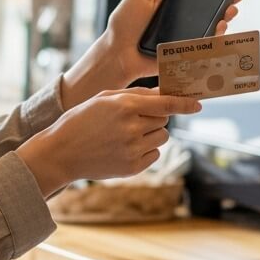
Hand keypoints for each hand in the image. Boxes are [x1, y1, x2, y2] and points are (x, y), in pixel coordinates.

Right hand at [18, 88, 200, 195]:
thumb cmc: (82, 120)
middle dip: (155, 117)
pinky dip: (145, 150)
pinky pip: (154, 154)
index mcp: (125, 107)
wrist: (61, 152)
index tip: (198, 104)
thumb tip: (165, 92)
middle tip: (134, 118)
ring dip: (152, 133)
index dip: (185, 103)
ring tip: (127, 134)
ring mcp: (132, 150)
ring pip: (162, 137)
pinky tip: (124, 148)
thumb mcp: (105, 98)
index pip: (166, 104)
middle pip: (164, 120)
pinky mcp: (132, 168)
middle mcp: (132, 129)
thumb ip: (137, 94)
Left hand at [103, 0, 243, 83]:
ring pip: (210, 29)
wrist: (118, 54)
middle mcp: (180, 21)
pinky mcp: (184, 53)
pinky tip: (220, 29)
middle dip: (225, 4)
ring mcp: (184, 38)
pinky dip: (215, 38)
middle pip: (209, 12)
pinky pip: (204, 46)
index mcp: (171, 5)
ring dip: (224, 20)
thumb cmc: (124, 26)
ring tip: (229, 13)